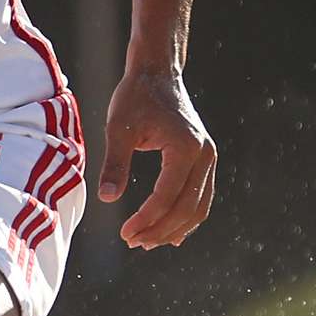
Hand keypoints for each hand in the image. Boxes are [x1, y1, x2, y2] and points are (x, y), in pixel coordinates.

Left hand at [97, 68, 216, 248]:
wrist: (157, 74)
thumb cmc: (135, 97)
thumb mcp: (118, 128)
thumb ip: (115, 163)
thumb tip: (108, 198)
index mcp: (184, 148)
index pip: (167, 196)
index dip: (146, 219)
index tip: (125, 233)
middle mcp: (204, 155)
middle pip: (186, 207)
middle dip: (160, 229)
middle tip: (133, 242)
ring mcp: (208, 158)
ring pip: (198, 207)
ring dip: (174, 228)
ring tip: (146, 241)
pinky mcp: (205, 160)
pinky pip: (200, 197)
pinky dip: (186, 217)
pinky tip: (170, 234)